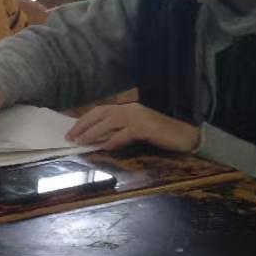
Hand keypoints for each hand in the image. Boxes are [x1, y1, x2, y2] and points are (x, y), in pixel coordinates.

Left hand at [65, 103, 198, 152]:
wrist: (185, 136)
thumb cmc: (160, 134)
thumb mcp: (136, 130)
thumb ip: (119, 130)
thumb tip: (98, 139)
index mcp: (127, 108)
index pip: (99, 111)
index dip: (84, 120)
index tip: (71, 130)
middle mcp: (130, 109)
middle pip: (100, 114)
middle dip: (83, 125)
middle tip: (70, 137)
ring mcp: (138, 117)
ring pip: (109, 123)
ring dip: (93, 132)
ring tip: (81, 142)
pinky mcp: (146, 127)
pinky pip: (125, 134)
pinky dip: (114, 140)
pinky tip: (105, 147)